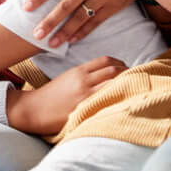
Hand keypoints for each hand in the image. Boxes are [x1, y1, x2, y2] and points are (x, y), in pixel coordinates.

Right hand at [5, 55, 125, 134]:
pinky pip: (106, 101)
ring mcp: (85, 95)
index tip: (128, 68)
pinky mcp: (84, 109)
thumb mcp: (66, 79)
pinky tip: (125, 104)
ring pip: (113, 84)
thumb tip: (102, 78)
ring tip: (135, 91)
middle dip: (129, 74)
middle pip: (113, 71)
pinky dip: (118, 100)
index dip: (120, 63)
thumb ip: (83, 76)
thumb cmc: (49, 96)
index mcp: (79, 71)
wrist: (32, 109)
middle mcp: (84, 81)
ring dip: (127, 86)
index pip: (106, 61)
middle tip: (137, 79)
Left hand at [25, 0, 142, 46]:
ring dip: (65, 32)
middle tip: (36, 34)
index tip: (26, 7)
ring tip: (51, 43)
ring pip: (80, 18)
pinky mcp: (113, 7)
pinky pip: (95, 23)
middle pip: (66, 5)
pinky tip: (71, 41)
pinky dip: (83, 32)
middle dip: (50, 21)